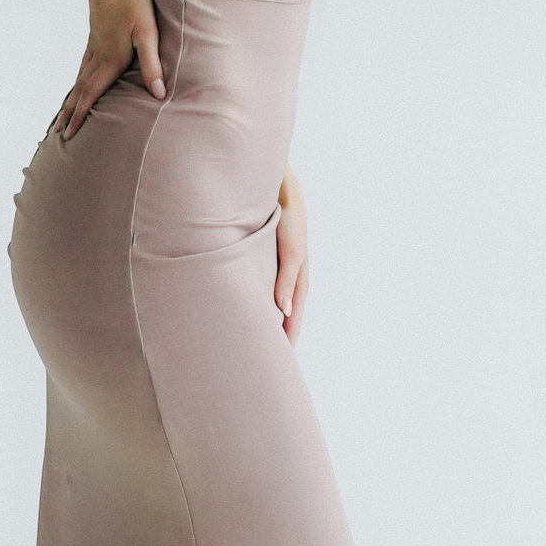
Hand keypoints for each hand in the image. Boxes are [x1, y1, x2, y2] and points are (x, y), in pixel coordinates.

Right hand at [55, 0, 165, 137]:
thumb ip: (152, 65)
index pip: (92, 95)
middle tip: (60, 134)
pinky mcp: (94, 39)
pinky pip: (81, 68)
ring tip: (63, 116)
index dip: (82, 116)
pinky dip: (76, 83)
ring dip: (70, 101)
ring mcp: (93, 49)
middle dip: (70, 114)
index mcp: (111, 61)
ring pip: (78, 81)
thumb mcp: (148, 34)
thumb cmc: (133, 3)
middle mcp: (98, 58)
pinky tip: (77, 85)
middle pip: (80, 92)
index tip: (70, 134)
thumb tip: (159, 94)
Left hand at [274, 168, 308, 346]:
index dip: (288, 335)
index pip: (293, 314)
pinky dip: (257, 300)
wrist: (278, 187)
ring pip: (272, 300)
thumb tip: (284, 312)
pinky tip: (246, 306)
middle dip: (279, 333)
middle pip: (284, 311)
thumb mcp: (291, 251)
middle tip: (269, 357)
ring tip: (257, 338)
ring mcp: (277, 265)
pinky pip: (262, 285)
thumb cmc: (288, 218)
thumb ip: (287, 280)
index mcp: (298, 275)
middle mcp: (288, 273)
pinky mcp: (264, 256)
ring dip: (267, 318)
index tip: (282, 358)